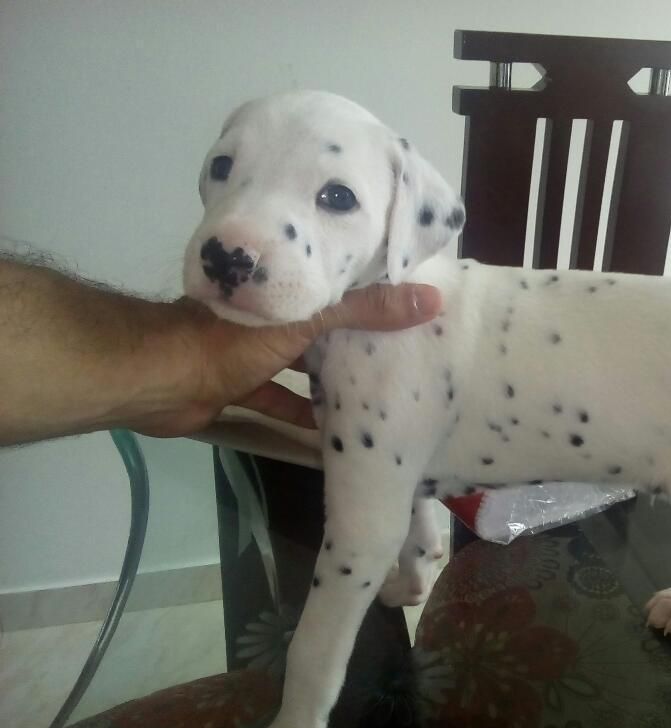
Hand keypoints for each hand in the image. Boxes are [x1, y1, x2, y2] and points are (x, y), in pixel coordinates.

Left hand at [135, 283, 441, 437]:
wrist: (159, 379)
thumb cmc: (231, 338)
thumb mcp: (305, 320)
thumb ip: (362, 310)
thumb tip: (431, 299)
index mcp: (283, 285)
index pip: (334, 276)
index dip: (370, 283)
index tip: (411, 293)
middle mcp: (269, 311)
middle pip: (318, 318)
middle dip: (352, 332)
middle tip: (400, 345)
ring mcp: (251, 349)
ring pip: (298, 360)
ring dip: (327, 374)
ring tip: (373, 386)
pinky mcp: (238, 385)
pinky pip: (277, 398)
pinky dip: (298, 412)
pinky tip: (328, 428)